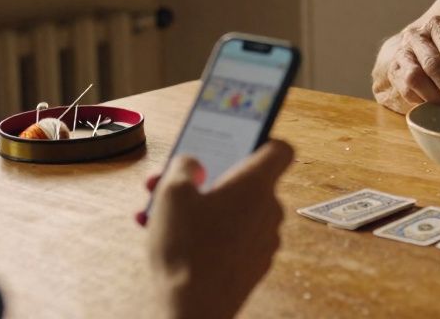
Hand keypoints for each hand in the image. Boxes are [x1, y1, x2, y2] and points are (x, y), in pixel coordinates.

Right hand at [142, 140, 294, 318]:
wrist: (195, 310)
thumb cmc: (186, 249)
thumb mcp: (171, 194)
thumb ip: (184, 167)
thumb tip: (194, 164)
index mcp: (257, 184)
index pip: (281, 148)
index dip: (261, 139)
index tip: (237, 142)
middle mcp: (270, 209)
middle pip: (246, 182)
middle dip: (208, 179)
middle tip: (172, 182)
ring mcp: (265, 239)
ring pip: (235, 211)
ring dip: (202, 207)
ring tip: (159, 214)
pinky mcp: (254, 264)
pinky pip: (233, 237)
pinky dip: (208, 233)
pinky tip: (173, 241)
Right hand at [384, 16, 439, 111]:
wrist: (424, 55)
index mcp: (437, 26)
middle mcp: (416, 36)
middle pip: (433, 64)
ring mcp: (401, 53)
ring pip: (415, 77)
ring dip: (435, 96)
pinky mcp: (394, 71)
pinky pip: (406, 90)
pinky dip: (423, 101)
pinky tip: (435, 104)